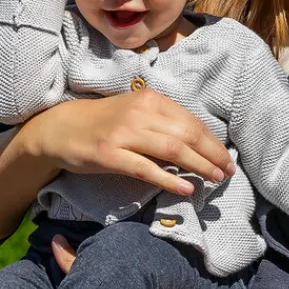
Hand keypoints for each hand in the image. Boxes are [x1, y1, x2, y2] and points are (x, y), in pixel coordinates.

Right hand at [22, 89, 235, 195]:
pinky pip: (146, 169)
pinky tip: (186, 189)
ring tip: (214, 180)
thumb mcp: (135, 112)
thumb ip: (163, 121)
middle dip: (212, 155)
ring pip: (172, 151)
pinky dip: (169, 180)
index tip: (226, 158)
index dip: (213, 142)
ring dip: (199, 167)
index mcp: (150, 100)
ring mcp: (124, 134)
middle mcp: (140, 113)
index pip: (191, 121)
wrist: (61, 128)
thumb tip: (198, 141)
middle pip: (187, 135)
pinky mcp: (110, 155)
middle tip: (227, 172)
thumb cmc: (103, 122)